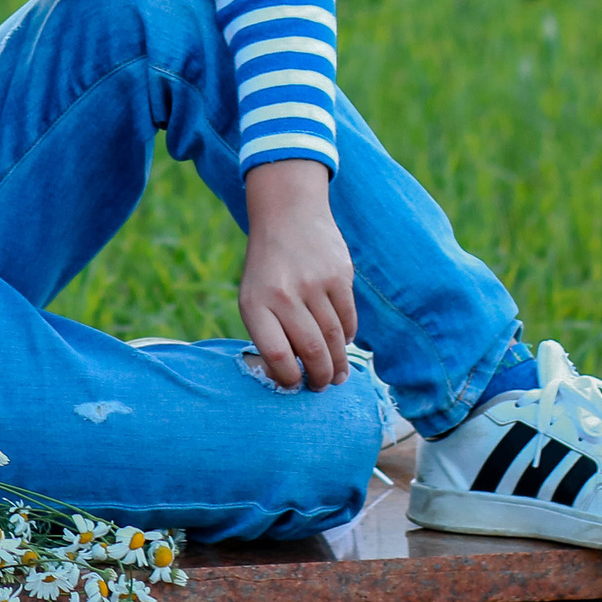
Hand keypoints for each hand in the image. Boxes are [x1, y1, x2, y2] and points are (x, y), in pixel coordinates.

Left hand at [239, 159, 354, 390]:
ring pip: (334, 338)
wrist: (288, 215)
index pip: (276, 354)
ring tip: (337, 376)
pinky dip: (348, 337)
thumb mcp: (253, 296)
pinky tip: (343, 345)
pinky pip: (349, 319)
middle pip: (310, 350)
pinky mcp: (339, 275)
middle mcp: (283, 294)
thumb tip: (290, 375)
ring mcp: (314, 284)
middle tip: (323, 386)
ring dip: (339, 363)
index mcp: (255, 303)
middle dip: (320, 377)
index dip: (289, 378)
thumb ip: (268, 332)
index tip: (295, 386)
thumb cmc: (267, 268)